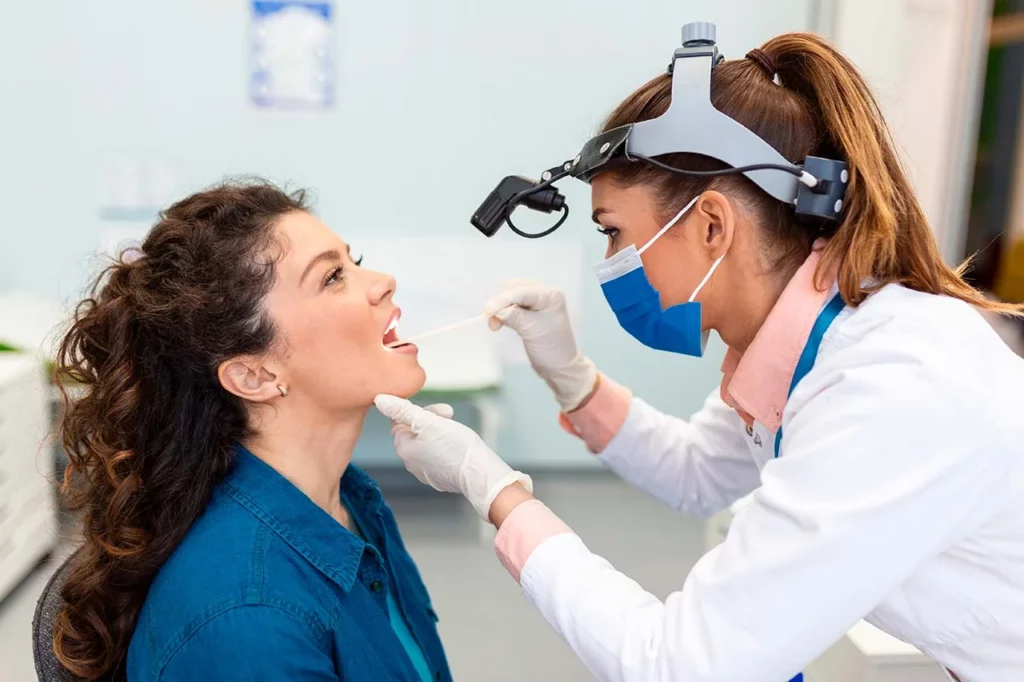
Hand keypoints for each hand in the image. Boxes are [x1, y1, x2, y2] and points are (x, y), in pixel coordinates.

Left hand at [374, 395, 532, 519]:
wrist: (480, 475)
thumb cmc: (456, 447)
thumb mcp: (429, 422)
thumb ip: (403, 410)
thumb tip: (379, 400)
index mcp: (403, 448)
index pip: (400, 420)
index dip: (418, 410)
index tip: (438, 411)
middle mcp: (409, 462)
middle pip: (413, 431)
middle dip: (431, 420)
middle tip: (449, 416)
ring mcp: (424, 472)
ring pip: (426, 442)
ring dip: (438, 431)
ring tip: (455, 430)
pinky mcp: (438, 477)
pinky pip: (437, 455)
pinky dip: (445, 446)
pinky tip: (458, 445)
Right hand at [484, 280, 597, 411]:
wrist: (559, 367)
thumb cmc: (551, 350)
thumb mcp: (533, 332)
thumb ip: (514, 317)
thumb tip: (495, 310)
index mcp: (550, 296)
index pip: (521, 292)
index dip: (502, 300)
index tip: (487, 312)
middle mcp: (544, 293)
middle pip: (513, 288)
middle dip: (500, 303)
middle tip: (493, 324)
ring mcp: (536, 300)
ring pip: (509, 294)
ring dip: (499, 307)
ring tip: (496, 325)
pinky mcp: (529, 309)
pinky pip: (511, 304)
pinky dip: (502, 311)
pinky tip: (500, 322)